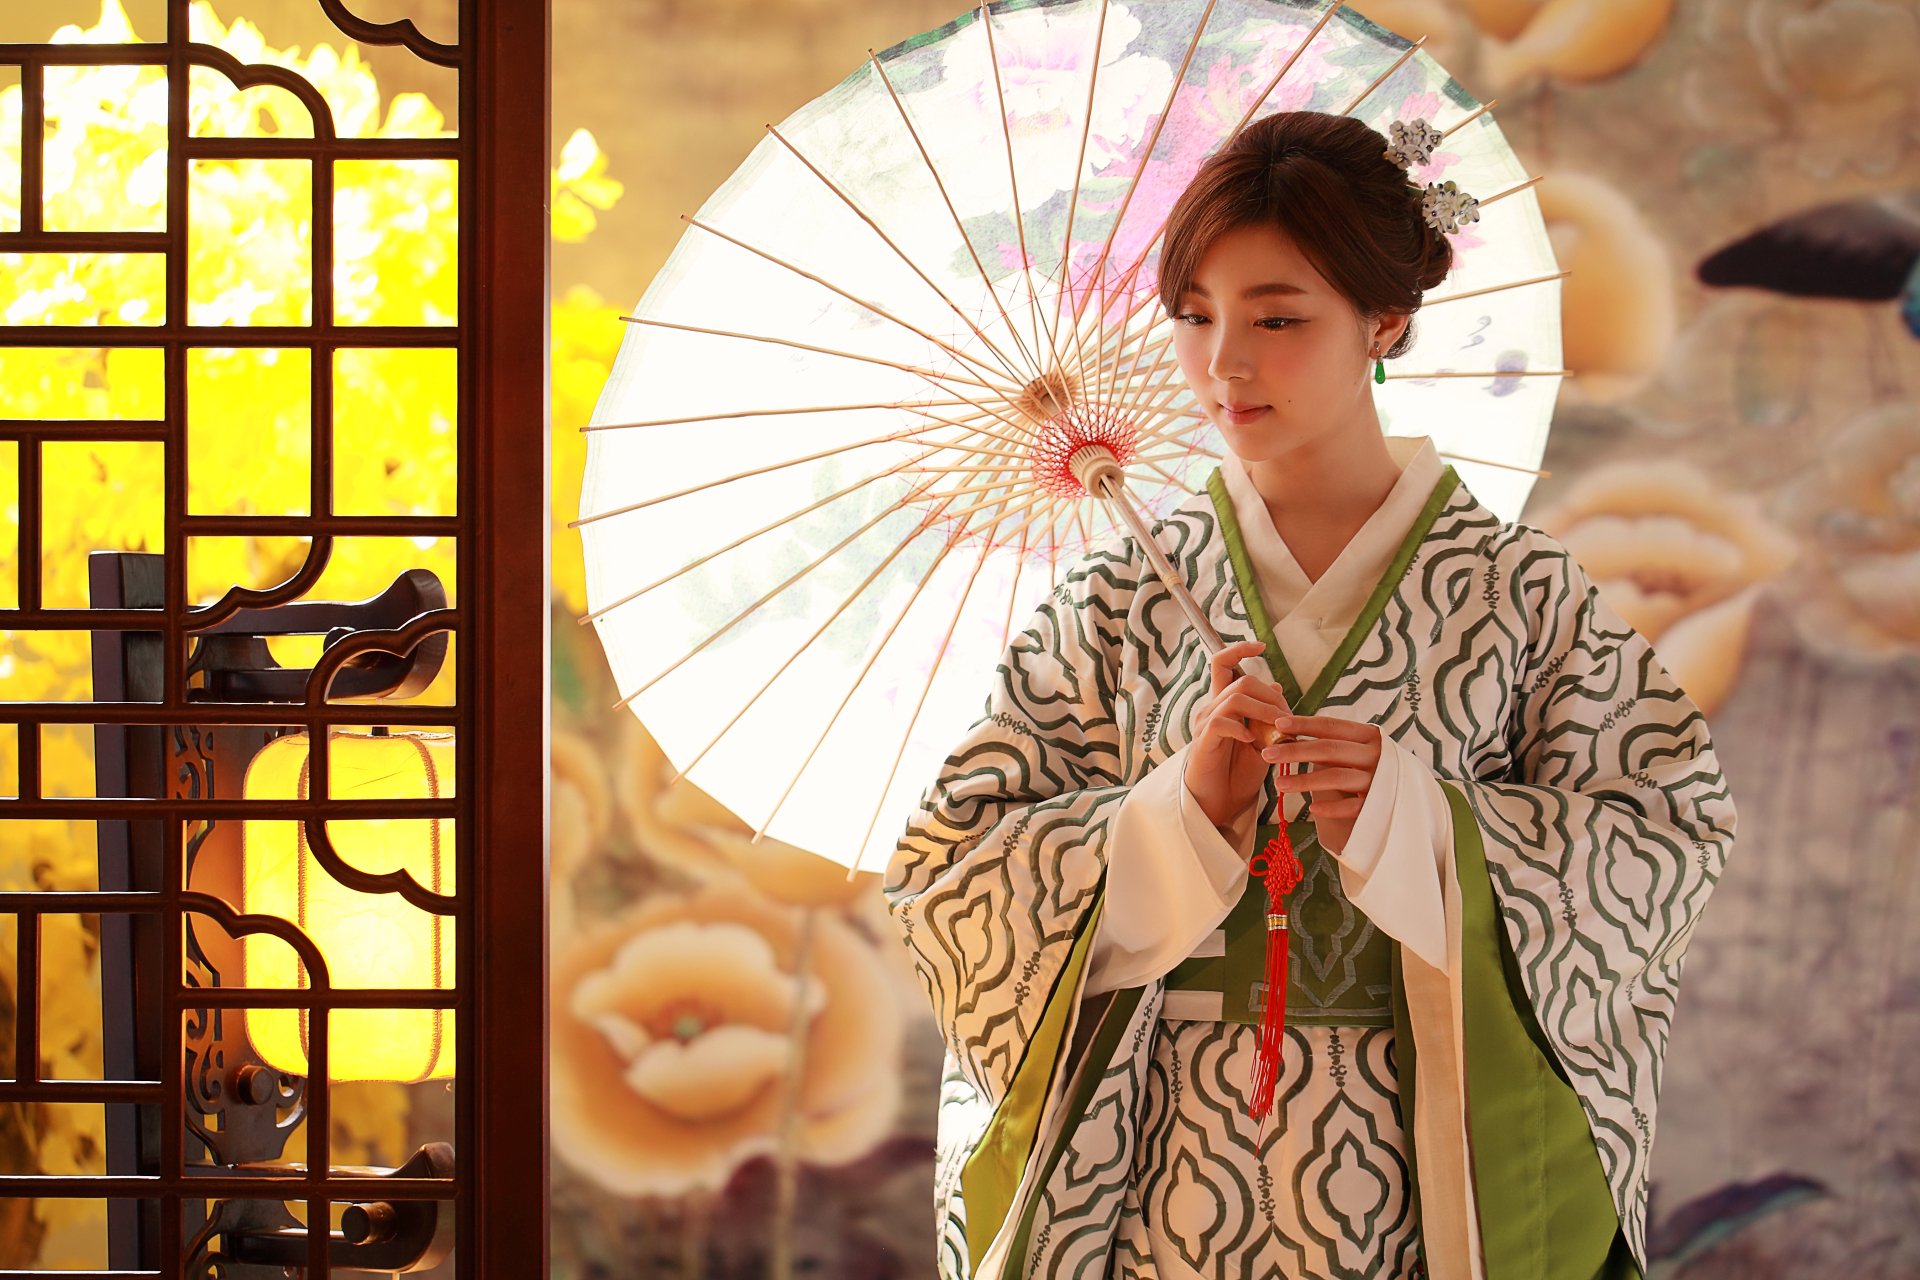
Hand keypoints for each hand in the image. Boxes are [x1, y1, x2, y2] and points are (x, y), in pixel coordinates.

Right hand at [1184, 639, 1289, 831]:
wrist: (1220, 805)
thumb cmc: (1238, 774)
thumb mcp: (1261, 740)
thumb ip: (1266, 714)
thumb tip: (1277, 684)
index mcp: (1223, 705)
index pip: (1222, 663)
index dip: (1240, 649)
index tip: (1261, 647)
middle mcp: (1210, 710)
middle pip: (1240, 680)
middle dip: (1271, 695)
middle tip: (1287, 719)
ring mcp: (1205, 726)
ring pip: (1236, 698)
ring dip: (1265, 711)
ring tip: (1279, 730)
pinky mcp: (1204, 743)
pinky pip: (1222, 723)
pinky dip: (1243, 729)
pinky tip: (1255, 743)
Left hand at [1261, 715, 1382, 853]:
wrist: (1407, 799)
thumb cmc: (1369, 769)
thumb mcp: (1354, 750)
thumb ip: (1329, 741)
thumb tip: (1286, 729)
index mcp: (1369, 736)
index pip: (1331, 726)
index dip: (1304, 724)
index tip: (1278, 724)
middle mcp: (1376, 755)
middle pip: (1329, 750)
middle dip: (1295, 751)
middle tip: (1267, 754)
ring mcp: (1379, 780)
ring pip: (1337, 777)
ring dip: (1305, 780)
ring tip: (1278, 784)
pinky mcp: (1379, 806)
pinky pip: (1351, 807)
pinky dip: (1331, 807)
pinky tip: (1311, 808)